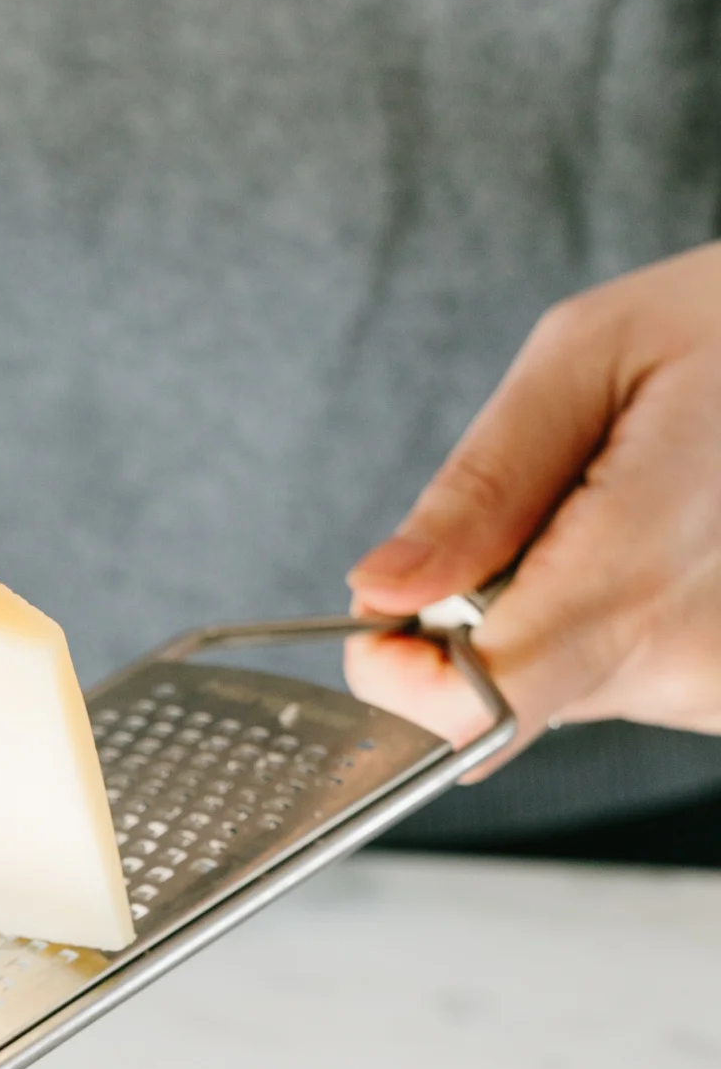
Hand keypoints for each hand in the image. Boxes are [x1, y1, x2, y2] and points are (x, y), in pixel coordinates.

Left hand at [344, 242, 720, 770]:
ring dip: (552, 615)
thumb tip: (382, 590)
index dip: (400, 683)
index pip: (473, 711)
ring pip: (559, 692)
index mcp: (636, 567)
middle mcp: (685, 656)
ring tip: (625, 513)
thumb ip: (478, 487)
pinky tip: (659, 544)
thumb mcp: (585, 356)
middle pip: (502, 702)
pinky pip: (621, 681)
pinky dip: (610, 620)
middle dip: (479, 622)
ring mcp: (717, 687)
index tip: (386, 620)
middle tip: (546, 514)